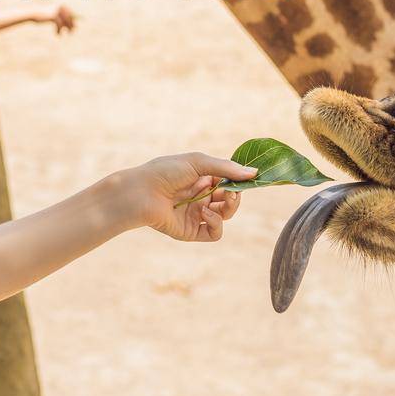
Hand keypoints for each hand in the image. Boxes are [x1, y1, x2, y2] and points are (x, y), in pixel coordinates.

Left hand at [116, 153, 256, 241]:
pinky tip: (205, 212)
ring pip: (225, 216)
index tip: (250, 178)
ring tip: (224, 200)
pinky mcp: (190, 231)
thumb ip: (226, 168)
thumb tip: (254, 173)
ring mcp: (196, 214)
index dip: (239, 181)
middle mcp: (200, 196)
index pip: (229, 182)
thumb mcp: (198, 162)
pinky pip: (214, 232)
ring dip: (229, 208)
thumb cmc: (165, 171)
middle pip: (230, 200)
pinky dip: (215, 223)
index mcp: (201, 178)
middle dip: (236, 196)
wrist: (140, 191)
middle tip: (234, 191)